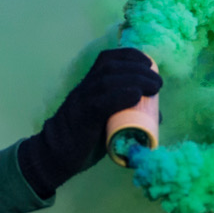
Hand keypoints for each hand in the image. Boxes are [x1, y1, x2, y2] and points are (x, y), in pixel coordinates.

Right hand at [18, 48, 161, 197]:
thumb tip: (157, 114)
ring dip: (135, 79)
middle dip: (139, 69)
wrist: (56, 156)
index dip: (132, 56)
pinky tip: (135, 95)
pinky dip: (120, 95)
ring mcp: (82, 101)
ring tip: (153, 88)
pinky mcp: (82, 117)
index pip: (109, 58)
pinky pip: (101, 101)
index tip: (150, 65)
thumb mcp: (106, 120)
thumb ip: (125, 114)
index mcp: (89, 84)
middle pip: (112, 66)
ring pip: (108, 80)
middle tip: (157, 82)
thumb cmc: (84, 139)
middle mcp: (84, 87)